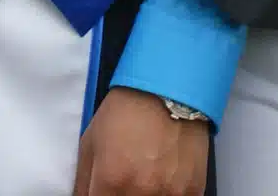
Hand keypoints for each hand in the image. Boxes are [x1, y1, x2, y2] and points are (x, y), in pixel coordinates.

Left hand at [74, 88, 208, 195]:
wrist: (168, 92)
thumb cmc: (124, 114)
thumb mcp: (90, 143)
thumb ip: (83, 182)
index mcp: (112, 181)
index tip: (103, 191)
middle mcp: (141, 193)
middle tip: (122, 182)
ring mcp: (170, 195)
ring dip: (145, 195)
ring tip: (143, 176)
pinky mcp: (194, 192)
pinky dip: (166, 194)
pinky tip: (162, 180)